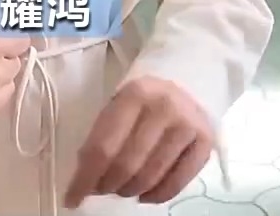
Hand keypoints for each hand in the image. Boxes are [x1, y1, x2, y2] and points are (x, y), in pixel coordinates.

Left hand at [65, 78, 212, 207]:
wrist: (187, 82)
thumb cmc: (142, 100)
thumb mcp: (116, 106)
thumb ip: (101, 137)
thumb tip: (85, 181)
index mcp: (134, 94)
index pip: (103, 147)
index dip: (85, 179)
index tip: (73, 198)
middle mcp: (164, 107)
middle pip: (127, 165)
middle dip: (108, 185)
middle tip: (103, 189)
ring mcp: (188, 124)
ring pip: (151, 176)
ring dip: (131, 190)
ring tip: (124, 188)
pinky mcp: (205, 141)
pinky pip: (178, 182)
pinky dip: (157, 195)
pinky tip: (145, 194)